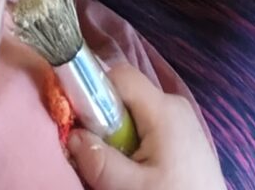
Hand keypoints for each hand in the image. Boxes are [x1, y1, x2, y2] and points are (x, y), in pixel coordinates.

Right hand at [68, 62, 226, 189]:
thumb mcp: (133, 188)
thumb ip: (100, 163)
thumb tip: (72, 135)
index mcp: (164, 108)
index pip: (119, 75)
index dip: (92, 90)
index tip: (76, 119)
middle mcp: (173, 103)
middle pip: (125, 95)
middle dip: (103, 120)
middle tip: (95, 152)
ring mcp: (180, 118)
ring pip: (134, 112)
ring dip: (117, 134)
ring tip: (118, 167)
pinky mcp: (182, 134)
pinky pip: (147, 124)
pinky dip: (133, 141)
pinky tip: (135, 169)